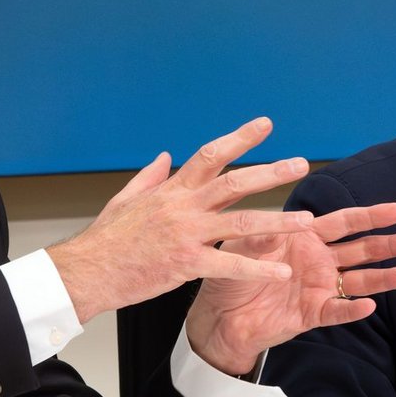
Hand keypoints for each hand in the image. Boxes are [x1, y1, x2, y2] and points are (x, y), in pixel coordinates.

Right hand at [47, 118, 315, 323]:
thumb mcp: (125, 199)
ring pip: (240, 222)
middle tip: (301, 164)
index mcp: (171, 190)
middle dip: (270, 172)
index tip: (266, 125)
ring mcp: (186, 234)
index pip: (210, 155)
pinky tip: (281, 271)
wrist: (87, 271)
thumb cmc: (106, 239)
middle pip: (234, 182)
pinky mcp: (185, 264)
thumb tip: (166, 155)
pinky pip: (229, 265)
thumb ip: (150, 176)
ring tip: (307, 222)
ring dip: (277, 221)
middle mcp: (182, 207)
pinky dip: (257, 267)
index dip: (240, 138)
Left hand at [184, 203, 395, 373]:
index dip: (370, 216)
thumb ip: (262, 234)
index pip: (344, 223)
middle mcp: (319, 261)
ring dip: (385, 278)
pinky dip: (352, 308)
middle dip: (389, 245)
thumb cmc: (231, 273)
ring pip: (359, 281)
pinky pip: (337, 310)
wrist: (220, 315)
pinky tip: (369, 304)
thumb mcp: (243, 247)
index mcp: (306, 237)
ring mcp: (319, 288)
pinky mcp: (313, 314)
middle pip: (361, 250)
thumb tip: (278, 224)